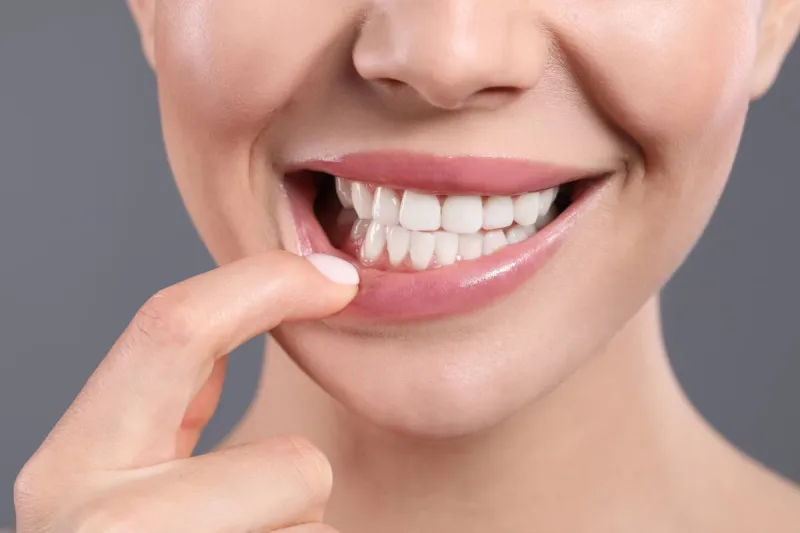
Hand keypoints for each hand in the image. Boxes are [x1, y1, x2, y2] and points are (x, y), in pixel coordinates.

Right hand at [13, 251, 358, 532]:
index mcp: (77, 465)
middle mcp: (91, 526)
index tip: (340, 281)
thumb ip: (182, 403)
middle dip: (303, 489)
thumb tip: (276, 298)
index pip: (171, 328)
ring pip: (311, 532)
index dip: (267, 283)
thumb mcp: (146, 471)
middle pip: (291, 470)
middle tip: (281, 504)